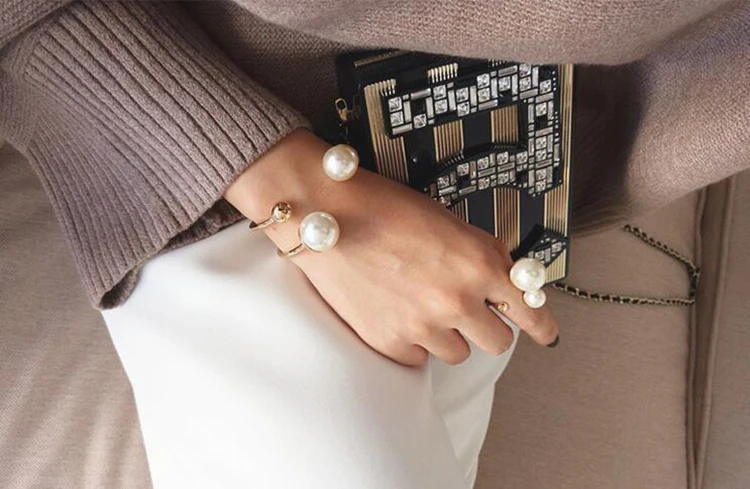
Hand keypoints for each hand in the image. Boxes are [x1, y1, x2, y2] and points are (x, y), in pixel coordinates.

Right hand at [226, 130, 559, 365]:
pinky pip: (419, 359)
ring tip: (419, 304)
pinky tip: (396, 312)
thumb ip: (484, 256)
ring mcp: (422, 326)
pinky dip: (413, 342)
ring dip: (447, 334)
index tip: (546, 334)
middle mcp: (456, 300)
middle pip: (498, 342)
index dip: (542, 326)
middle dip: (486, 326)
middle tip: (466, 309)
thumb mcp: (450, 222)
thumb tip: (505, 282)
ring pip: (457, 353)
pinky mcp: (389, 342)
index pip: (528, 310)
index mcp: (479, 264)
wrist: (327, 214)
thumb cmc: (384, 208)